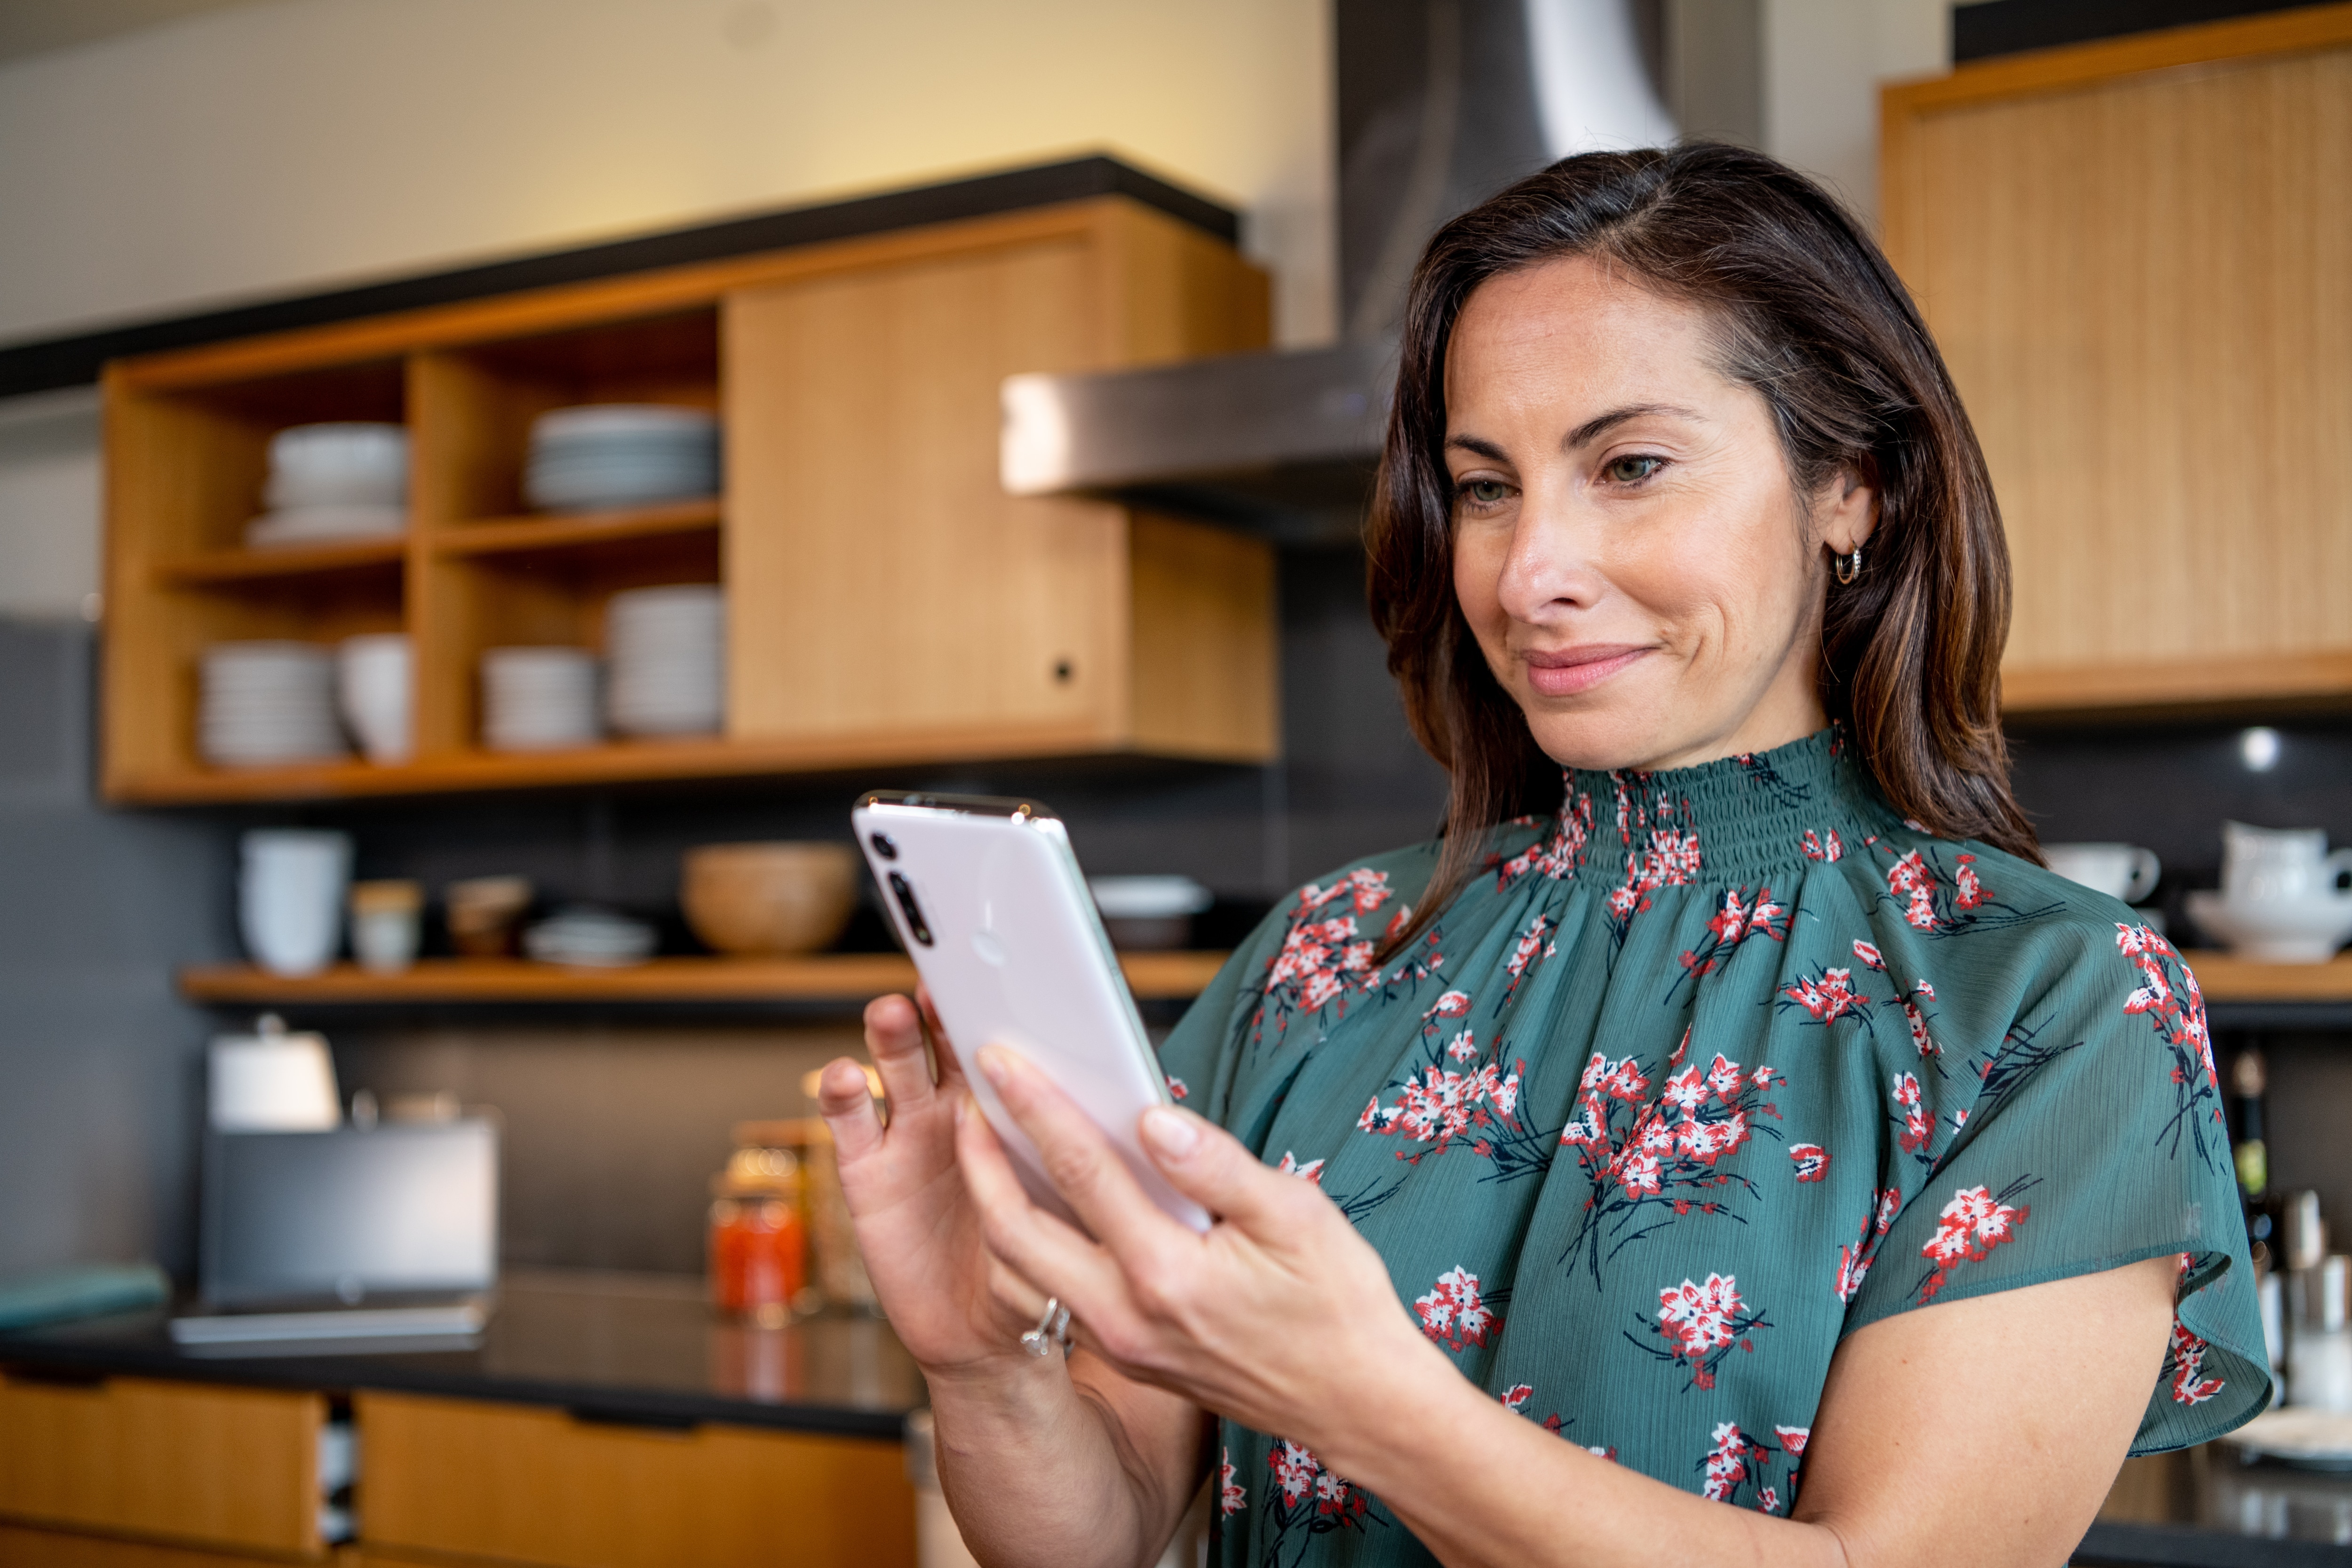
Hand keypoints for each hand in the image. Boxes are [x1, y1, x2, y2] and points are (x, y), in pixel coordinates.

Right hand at [816, 993, 1058, 1384]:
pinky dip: (842, 1094)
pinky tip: (846, 1076)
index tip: (1004, 981)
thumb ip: (1077, 1175)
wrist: (987, 1334)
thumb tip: (1122, 1135)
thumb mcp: (1071, 1218)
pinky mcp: (867, 1171)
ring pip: (897, 1069)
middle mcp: (957, 1113)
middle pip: (945, 1044)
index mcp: (1011, 1113)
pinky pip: (851, 1124)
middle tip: (942, 985)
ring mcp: (909, 1136)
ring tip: (894, 1014)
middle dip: (942, 1009)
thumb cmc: (1039, 1265)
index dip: (1002, 1015)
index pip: (1005, 1050)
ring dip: (892, 1037)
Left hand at [956, 1043, 1456, 1466]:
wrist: (1357, 1406)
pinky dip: (1031, 1240)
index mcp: (1167, 1275)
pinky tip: (1040, 1198)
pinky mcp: (1129, 1356)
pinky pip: (1054, 1292)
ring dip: (995, 1204)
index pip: (1082, 1173)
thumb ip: (1217, 1166)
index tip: (1001, 1061)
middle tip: (965, 1101)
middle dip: (979, 1162)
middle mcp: (1127, 1317)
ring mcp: (1121, 1344)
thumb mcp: (1298, 1218)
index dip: (1036, 1108)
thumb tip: (1152, 1119)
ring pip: (1025, 1270)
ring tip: (986, 1143)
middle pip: (1016, 1233)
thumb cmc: (1339, 1307)